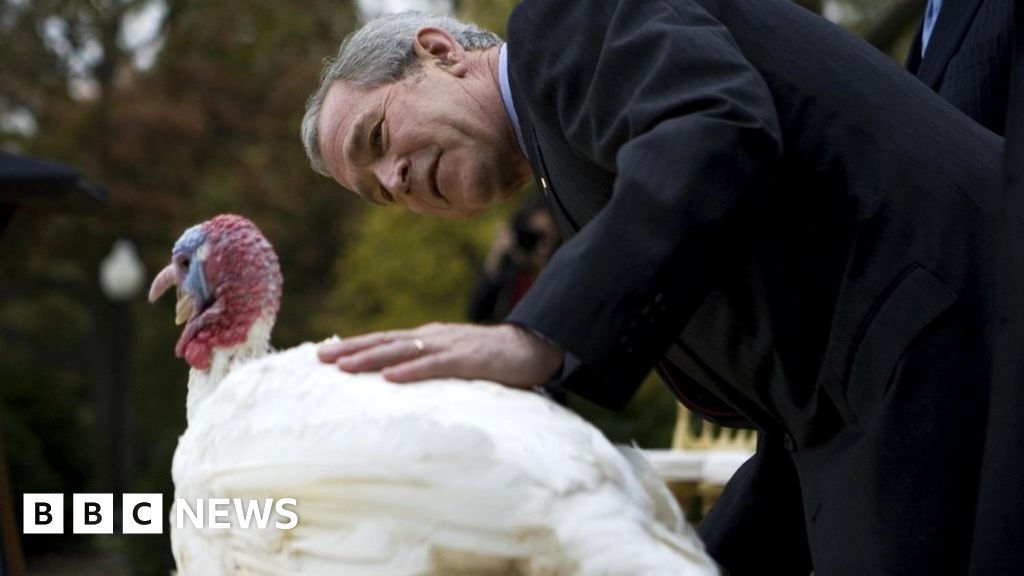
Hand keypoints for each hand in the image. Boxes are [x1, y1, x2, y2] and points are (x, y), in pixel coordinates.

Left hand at [317, 322, 564, 388]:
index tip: (325, 353)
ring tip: (344, 367)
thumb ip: (430, 365)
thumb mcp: (454, 359)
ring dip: (371, 358)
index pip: (385, 340)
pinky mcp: (468, 360)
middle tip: (320, 356)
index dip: (355, 346)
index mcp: (428, 338)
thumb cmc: (493, 358)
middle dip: (352, 349)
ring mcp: (449, 347)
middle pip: (385, 341)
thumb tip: (401, 379)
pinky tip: (390, 378)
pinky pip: (435, 366)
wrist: (534, 348)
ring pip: (403, 351)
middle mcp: (433, 337)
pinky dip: (411, 371)